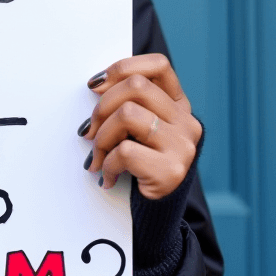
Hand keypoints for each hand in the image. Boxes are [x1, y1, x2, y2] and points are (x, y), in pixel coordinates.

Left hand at [78, 54, 200, 198]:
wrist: (157, 210)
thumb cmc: (140, 161)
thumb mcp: (136, 128)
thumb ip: (126, 102)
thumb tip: (96, 85)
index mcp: (178, 104)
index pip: (158, 65)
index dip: (122, 67)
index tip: (95, 85)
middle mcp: (187, 121)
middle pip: (136, 86)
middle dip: (102, 106)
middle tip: (89, 130)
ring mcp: (183, 146)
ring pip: (127, 115)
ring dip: (101, 137)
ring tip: (98, 155)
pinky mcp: (172, 171)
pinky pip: (126, 151)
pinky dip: (108, 164)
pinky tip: (108, 176)